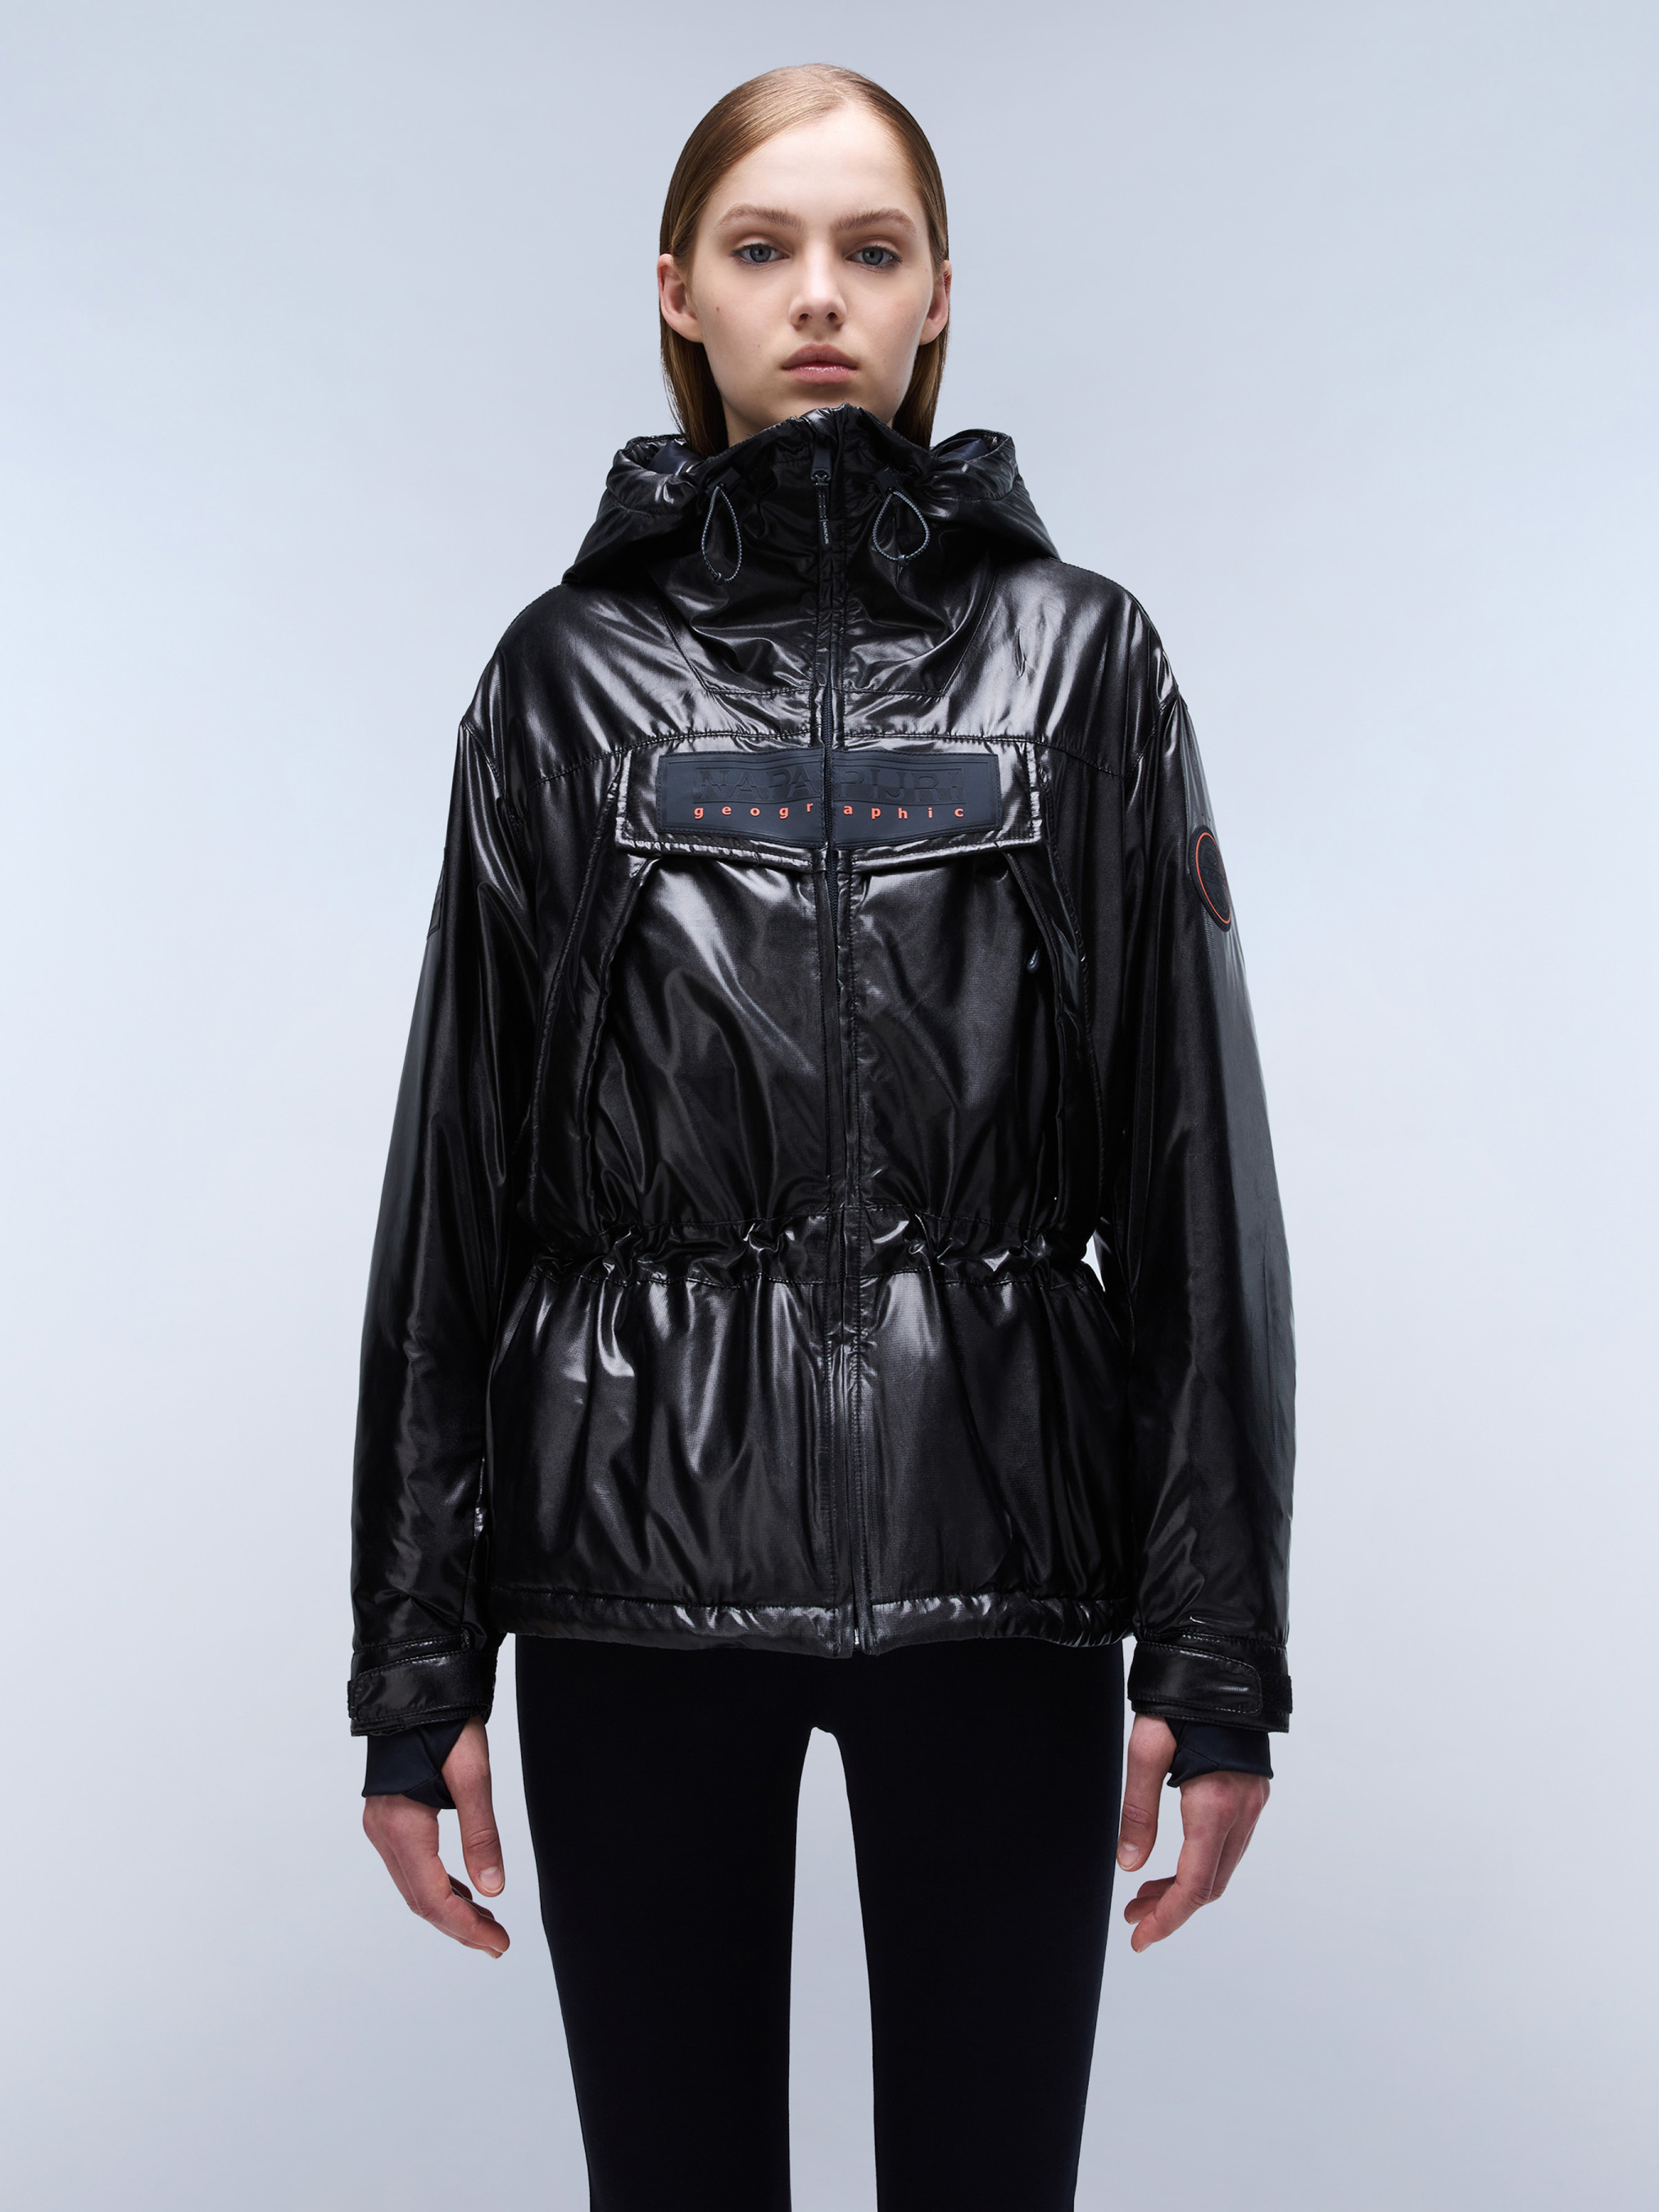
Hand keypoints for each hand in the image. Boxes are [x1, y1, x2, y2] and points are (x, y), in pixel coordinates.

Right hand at [362, 1717, 508, 1956]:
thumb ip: (481, 1835)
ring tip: (487, 1925)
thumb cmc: (444, 1724)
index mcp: (401, 1826)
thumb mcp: (473, 1776)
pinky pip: (411, 1867)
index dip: (465, 1927)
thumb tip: (493, 1891)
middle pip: (420, 1899)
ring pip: (414, 1886)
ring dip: (449, 1908)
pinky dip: (438, 1885)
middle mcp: (383, 1832)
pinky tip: (463, 1892)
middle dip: (459, 1926)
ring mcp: (381, 1826)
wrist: (416, 1688)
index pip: (432, 1897)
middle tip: (498, 1943)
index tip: (498, 1943)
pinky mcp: (388, 1818)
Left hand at [1115, 1714, 1268, 1951]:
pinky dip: (1201, 1863)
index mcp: (1216, 1804)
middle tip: (1133, 1917)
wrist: (1222, 1657)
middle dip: (1172, 1908)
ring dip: (1185, 1887)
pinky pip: (1229, 1846)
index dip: (1167, 1918)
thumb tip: (1128, 1865)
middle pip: (1211, 1884)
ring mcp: (1254, 1802)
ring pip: (1222, 1867)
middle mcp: (1243, 1810)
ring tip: (1143, 1894)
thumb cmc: (1180, 1696)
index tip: (1140, 1939)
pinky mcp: (1253, 1792)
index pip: (1195, 1885)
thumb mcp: (1146, 1747)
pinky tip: (1174, 1861)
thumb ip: (1138, 1809)